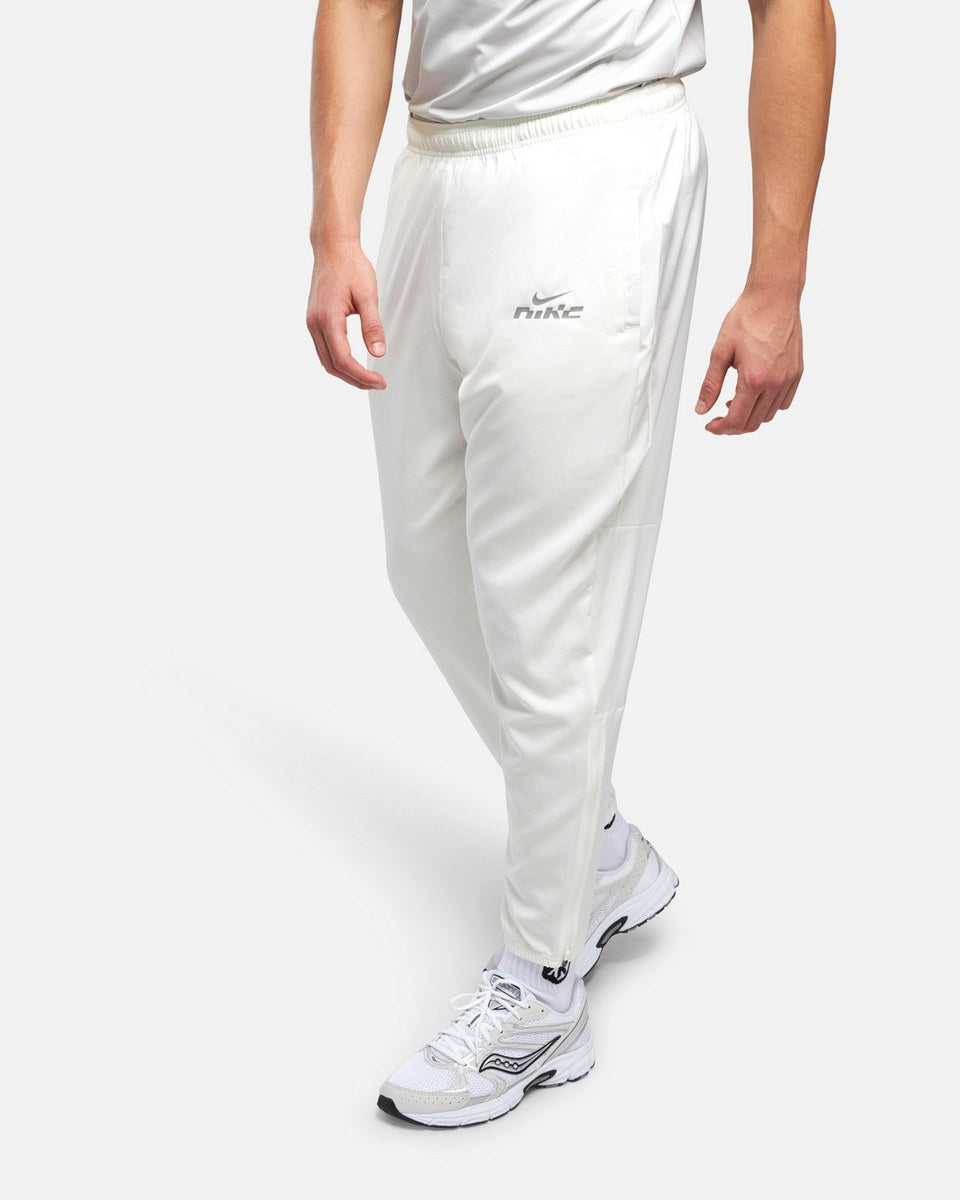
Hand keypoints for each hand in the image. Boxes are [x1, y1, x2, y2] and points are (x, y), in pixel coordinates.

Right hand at [306, 241, 386, 389]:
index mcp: (327, 318)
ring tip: (368, 378)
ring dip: (346, 374)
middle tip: (378, 383)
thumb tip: (378, 354)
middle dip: (355, 380)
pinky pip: (324, 350)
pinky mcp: (314, 321)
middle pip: (332, 366)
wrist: (332, 248)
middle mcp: (314, 324)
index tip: (381, 381)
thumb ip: (372, 326)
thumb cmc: (351, 266)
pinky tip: (354, 364)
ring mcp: (311, 323)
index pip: (343, 360)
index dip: (362, 376)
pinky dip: (338, 362)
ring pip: (326, 361)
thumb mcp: (368, 295)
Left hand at [696, 286, 803, 434]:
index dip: (721, 429)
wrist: (774, 296)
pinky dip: (768, 406)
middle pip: (753, 423)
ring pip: (769, 415)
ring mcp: (789, 378)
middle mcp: (775, 382)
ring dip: (750, 416)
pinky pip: (784, 402)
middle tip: (719, 417)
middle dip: (733, 426)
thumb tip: (702, 409)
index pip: (737, 420)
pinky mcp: (797, 372)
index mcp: (754, 379)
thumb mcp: (720, 351)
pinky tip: (755, 395)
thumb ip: (710, 384)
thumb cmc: (748, 317)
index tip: (711, 425)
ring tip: (735, 402)